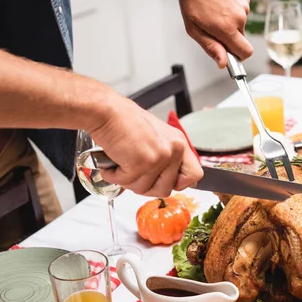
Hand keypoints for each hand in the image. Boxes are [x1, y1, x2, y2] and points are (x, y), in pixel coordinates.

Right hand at [88, 94, 202, 196]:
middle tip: (132, 171)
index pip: (194, 175)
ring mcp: (160, 157)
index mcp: (179, 144)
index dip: (176, 183)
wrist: (107, 112)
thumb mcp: (156, 137)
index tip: (162, 180)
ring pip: (144, 189)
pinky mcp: (143, 163)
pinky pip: (127, 182)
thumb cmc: (125, 122)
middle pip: (165, 189)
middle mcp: (174, 150)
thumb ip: (166, 158)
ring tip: (121, 161)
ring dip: (127, 180)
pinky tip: (113, 161)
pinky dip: (114, 176)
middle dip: (145, 185)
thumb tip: (168, 181)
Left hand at [175, 0, 252, 67]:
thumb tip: (222, 63)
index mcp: (227, 28)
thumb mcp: (194, 29)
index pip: (246, 52)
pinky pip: (241, 13)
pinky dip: (232, 12)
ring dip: (230, 24)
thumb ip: (210, 47)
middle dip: (229, 38)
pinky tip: (220, 5)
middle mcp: (239, 17)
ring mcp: (243, 6)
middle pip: (241, 40)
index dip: (238, 57)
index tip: (230, 54)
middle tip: (214, 28)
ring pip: (240, 25)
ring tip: (215, 13)